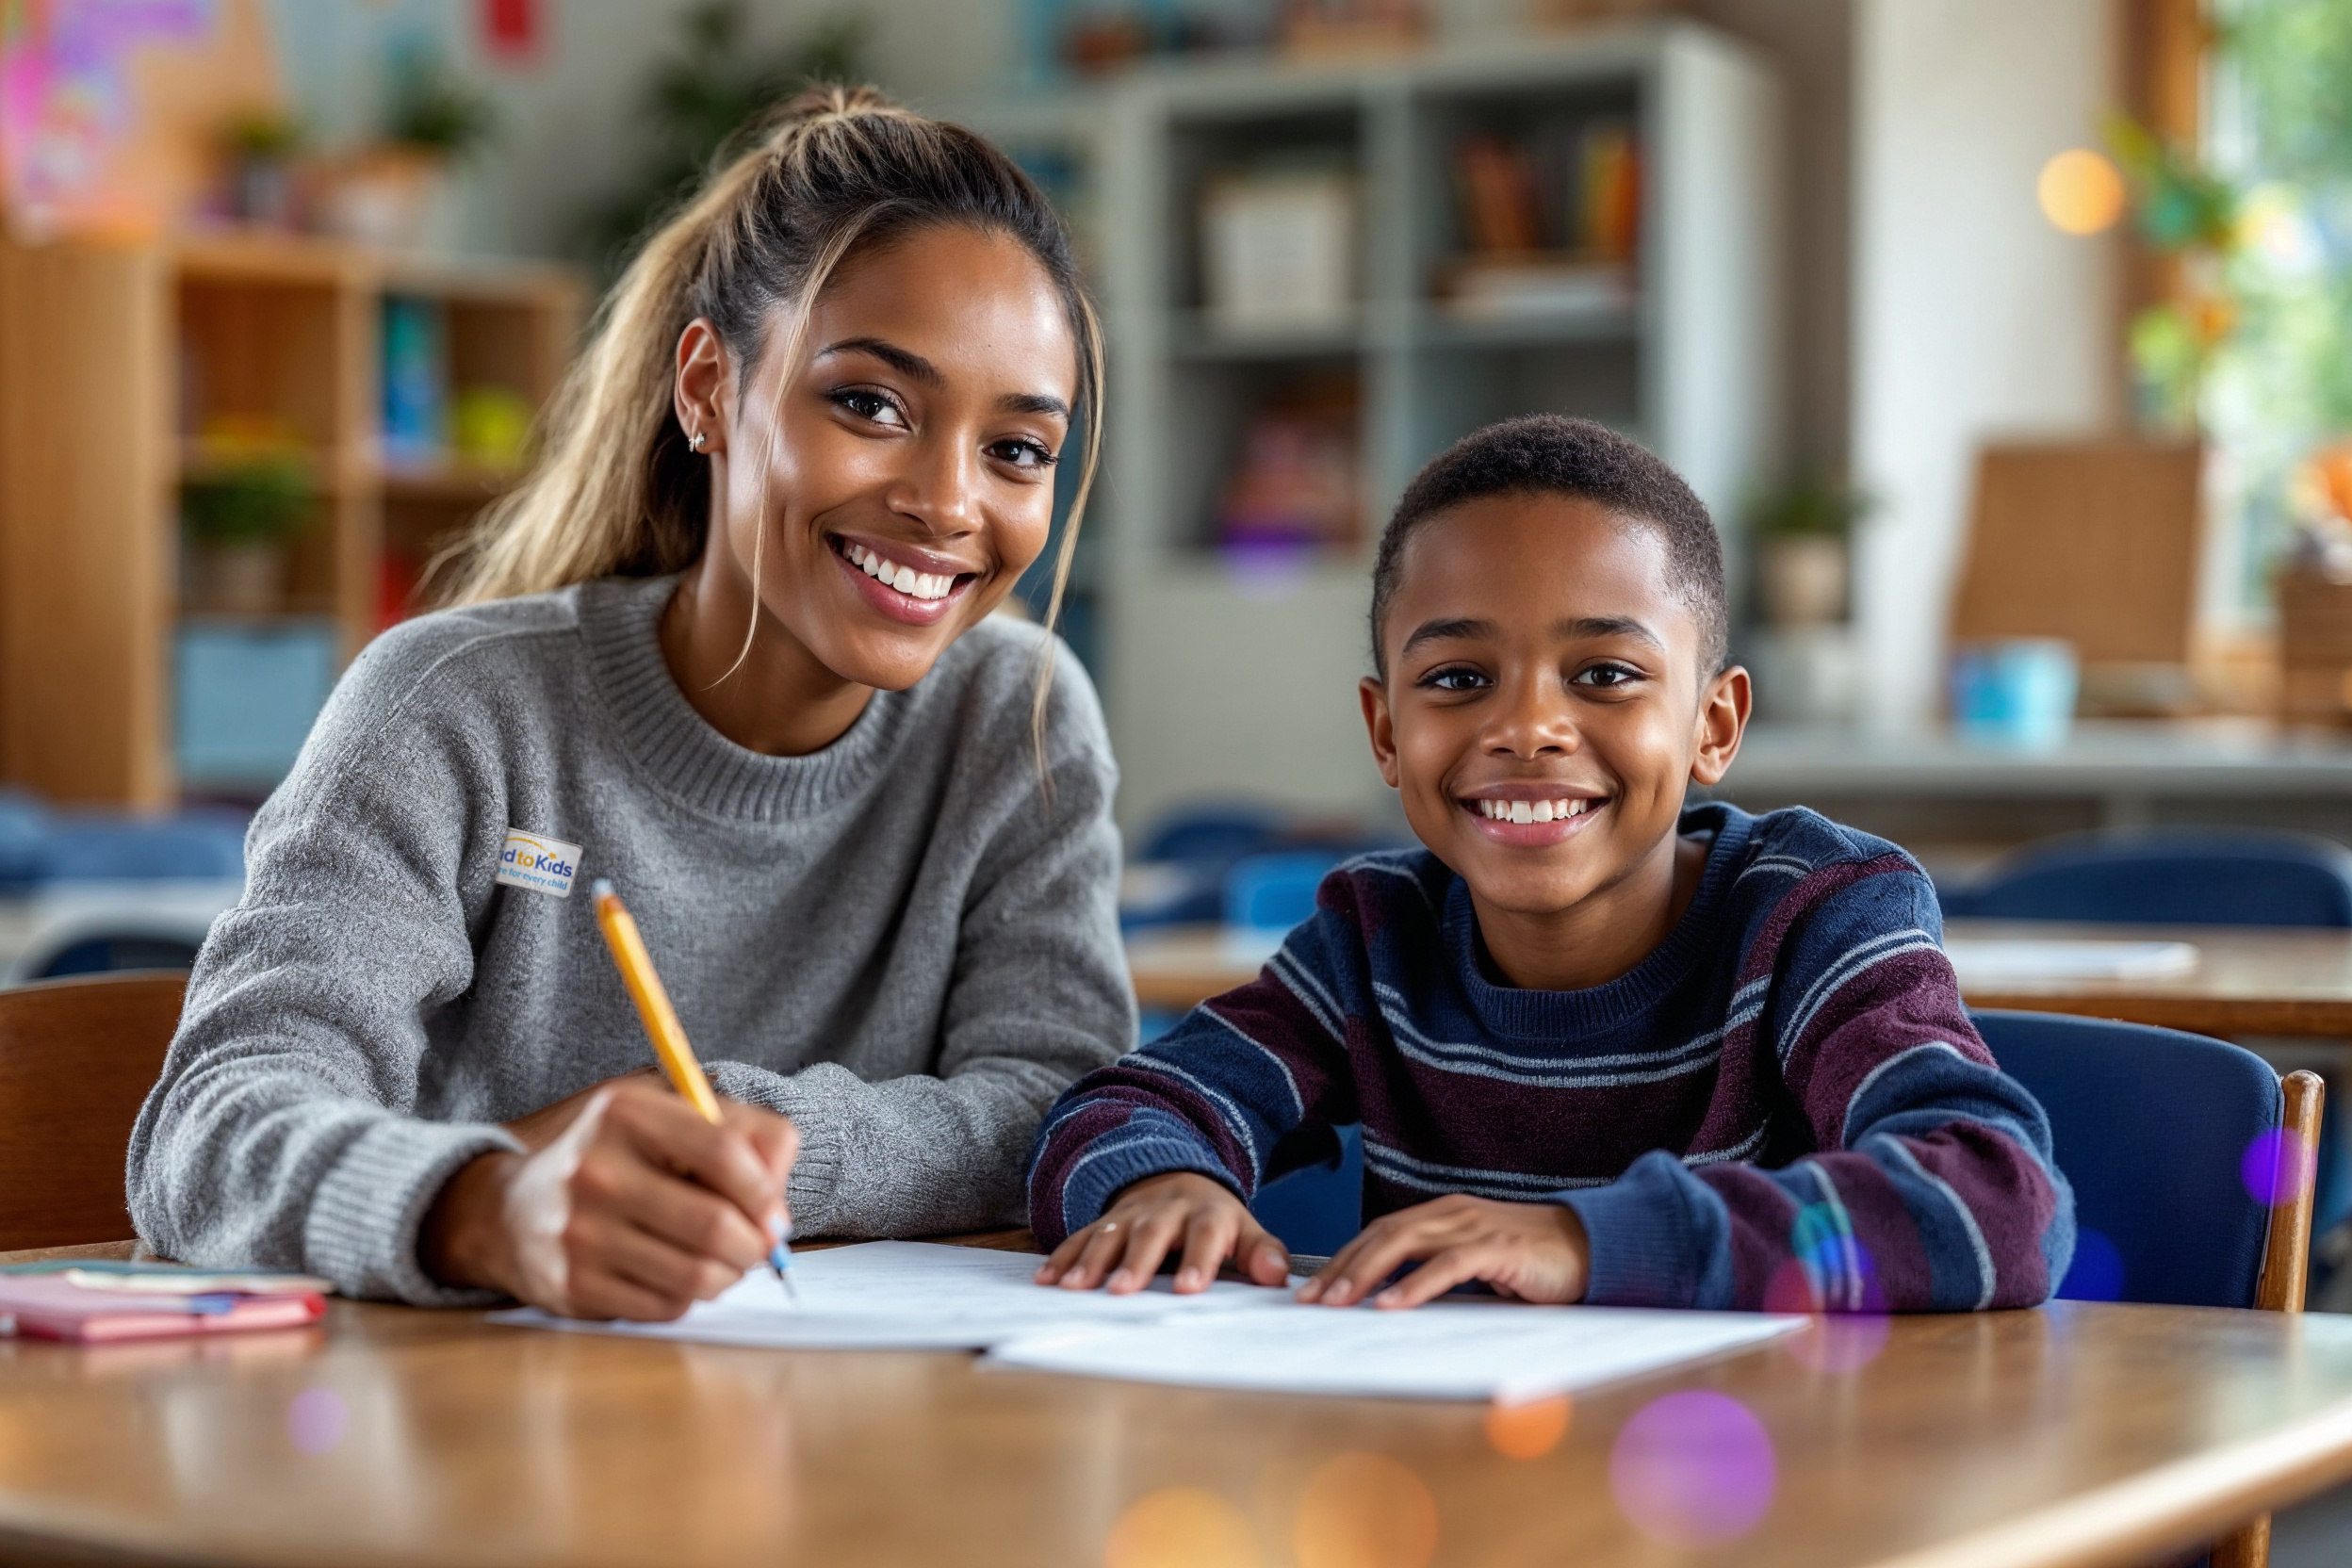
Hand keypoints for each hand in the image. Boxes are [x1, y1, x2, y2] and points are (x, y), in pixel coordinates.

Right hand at [420, 1078, 797, 1320]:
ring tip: (724, 1261)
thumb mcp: (671, 1117)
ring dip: (728, 1275)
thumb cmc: (615, 1158)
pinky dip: (689, 1296)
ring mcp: (580, 1232)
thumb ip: (745, 1132)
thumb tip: (778, 1198)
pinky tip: (677, 1275)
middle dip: (755, 1245)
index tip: (776, 1215)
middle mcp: (596, 1170)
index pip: (724, 1152)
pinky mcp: (573, 1286)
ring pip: (696, 1274)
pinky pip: (666, 1305)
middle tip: (759, 1247)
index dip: (766, 1191)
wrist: (509, 1211)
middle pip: (716, 1224)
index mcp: (625, 1113)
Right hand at [1033, 1171, 1289, 1294]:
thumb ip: (1262, 1252)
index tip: (1189, 1290)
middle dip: (1135, 1262)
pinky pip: (1080, 1237)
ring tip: (1075, 1289)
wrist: (1177, 1178)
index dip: (1198, 1260)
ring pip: (1109, 1235)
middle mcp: (1166, 1211)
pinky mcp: (1105, 1222)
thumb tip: (1278, 1277)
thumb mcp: (1244, 1230)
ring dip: (1090, 1261)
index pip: (1205, 1235)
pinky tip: (1046, 1280)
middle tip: (1121, 1292)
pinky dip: (1062, 1258)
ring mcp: (1131, 1215)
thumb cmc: (1214, 1220)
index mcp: (1207, 1214)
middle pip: (1150, 1233)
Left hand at [1297, 1195, 1588, 1309]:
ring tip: (1338, 1302)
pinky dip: (1415, 1286)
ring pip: (1404, 1245)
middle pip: (1381, 1235)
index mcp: (1443, 1215)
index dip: (1344, 1259)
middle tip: (1311, 1300)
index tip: (1314, 1289)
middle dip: (1341, 1267)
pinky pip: (1448, 1266)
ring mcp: (1474, 1227)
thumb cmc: (1533, 1262)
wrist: (1593, 1247)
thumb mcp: (1477, 1265)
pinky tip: (1391, 1305)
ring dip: (1366, 1274)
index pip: (1380, 1233)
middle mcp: (1452, 1213)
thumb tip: (1393, 1304)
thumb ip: (1439, 1274)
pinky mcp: (1499, 1249)